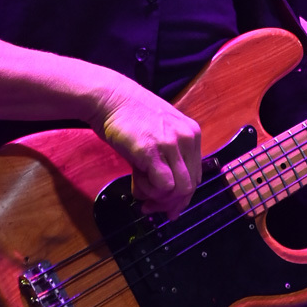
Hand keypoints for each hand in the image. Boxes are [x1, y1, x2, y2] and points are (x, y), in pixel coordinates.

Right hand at [90, 83, 201, 218]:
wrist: (110, 98)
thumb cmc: (130, 117)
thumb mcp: (159, 134)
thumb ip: (167, 160)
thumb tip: (167, 194)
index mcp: (192, 133)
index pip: (196, 176)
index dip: (180, 196)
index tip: (166, 206)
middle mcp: (187, 138)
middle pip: (190, 186)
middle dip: (171, 203)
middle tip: (151, 208)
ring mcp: (171, 144)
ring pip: (180, 189)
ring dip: (158, 198)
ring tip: (141, 192)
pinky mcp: (152, 151)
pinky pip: (163, 185)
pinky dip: (149, 191)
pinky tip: (136, 184)